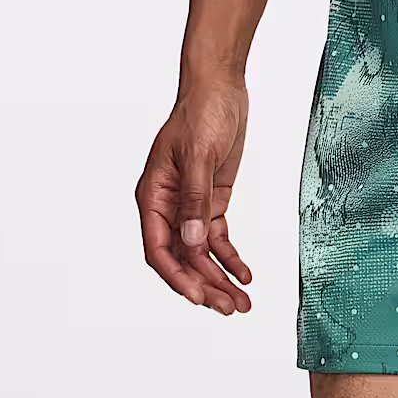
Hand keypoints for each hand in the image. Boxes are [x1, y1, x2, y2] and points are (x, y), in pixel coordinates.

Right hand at [136, 78, 253, 314]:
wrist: (220, 89)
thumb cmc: (201, 113)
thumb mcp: (200, 156)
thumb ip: (196, 200)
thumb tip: (192, 241)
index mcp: (153, 196)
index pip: (159, 249)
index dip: (177, 277)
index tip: (198, 297)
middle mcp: (168, 207)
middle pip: (182, 260)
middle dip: (205, 286)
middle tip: (230, 309)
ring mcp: (190, 207)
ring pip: (201, 255)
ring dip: (220, 280)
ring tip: (242, 303)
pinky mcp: (211, 203)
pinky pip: (217, 240)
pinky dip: (231, 259)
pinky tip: (245, 276)